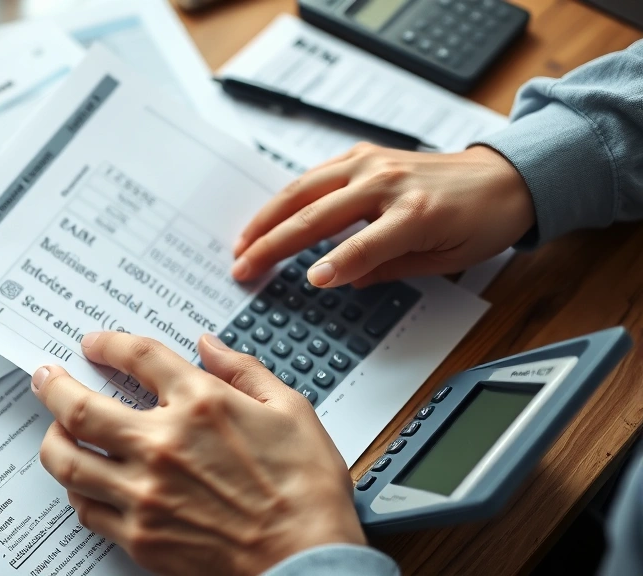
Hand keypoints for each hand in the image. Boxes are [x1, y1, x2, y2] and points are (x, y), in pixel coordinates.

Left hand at [31, 332, 363, 575]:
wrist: (308, 561)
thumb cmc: (305, 490)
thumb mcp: (291, 410)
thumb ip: (243, 370)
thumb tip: (208, 345)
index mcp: (201, 405)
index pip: (137, 357)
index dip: (109, 344)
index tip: (95, 344)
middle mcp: (162, 445)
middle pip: (78, 406)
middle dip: (52, 384)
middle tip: (45, 376)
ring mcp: (144, 494)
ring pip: (67, 459)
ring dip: (53, 437)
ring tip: (55, 428)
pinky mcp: (139, 537)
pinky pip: (85, 507)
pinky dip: (76, 488)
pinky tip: (83, 479)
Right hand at [231, 143, 534, 287]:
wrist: (505, 177)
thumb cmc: (480, 222)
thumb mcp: (443, 260)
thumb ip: (388, 267)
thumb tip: (341, 278)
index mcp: (415, 214)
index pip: (363, 245)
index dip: (335, 266)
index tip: (307, 283)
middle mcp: (388, 182)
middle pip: (317, 215)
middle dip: (274, 244)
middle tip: (243, 267)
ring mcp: (372, 162)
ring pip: (305, 189)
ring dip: (268, 217)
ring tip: (242, 243)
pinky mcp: (364, 154)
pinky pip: (316, 175)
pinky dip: (288, 196)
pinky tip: (269, 215)